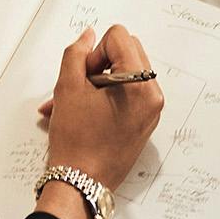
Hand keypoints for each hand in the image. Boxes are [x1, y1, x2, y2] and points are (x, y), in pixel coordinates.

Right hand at [37, 22, 164, 199]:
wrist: (81, 182)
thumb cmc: (76, 141)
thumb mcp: (67, 88)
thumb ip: (76, 54)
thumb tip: (88, 36)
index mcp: (139, 84)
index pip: (119, 38)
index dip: (95, 52)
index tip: (83, 76)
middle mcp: (152, 95)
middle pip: (127, 51)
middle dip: (99, 62)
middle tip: (82, 85)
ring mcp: (151, 110)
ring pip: (125, 71)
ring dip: (100, 79)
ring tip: (77, 101)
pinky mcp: (144, 121)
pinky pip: (128, 92)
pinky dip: (107, 94)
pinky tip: (84, 110)